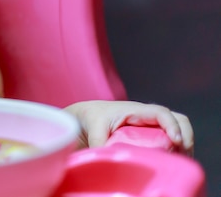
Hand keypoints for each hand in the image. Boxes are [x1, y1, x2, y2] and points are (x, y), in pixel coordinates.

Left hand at [65, 100, 193, 154]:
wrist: (87, 116)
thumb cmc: (92, 118)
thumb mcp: (94, 129)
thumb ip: (99, 143)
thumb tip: (107, 160)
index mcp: (136, 110)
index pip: (162, 113)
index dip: (173, 126)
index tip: (177, 141)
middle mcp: (148, 116)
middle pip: (178, 120)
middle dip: (186, 136)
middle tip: (183, 156)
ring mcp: (151, 124)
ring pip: (178, 129)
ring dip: (184, 144)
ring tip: (180, 162)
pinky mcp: (151, 134)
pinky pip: (170, 138)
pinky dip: (177, 149)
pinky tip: (173, 162)